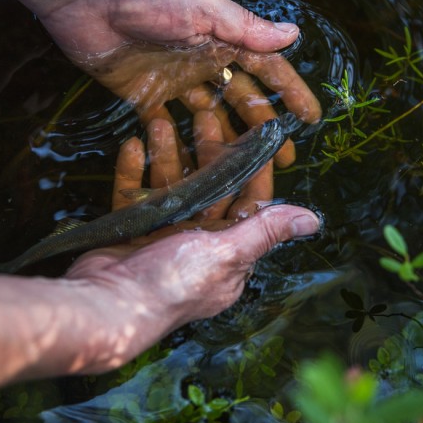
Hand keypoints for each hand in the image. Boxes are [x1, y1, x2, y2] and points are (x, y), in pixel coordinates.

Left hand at [37, 0, 320, 167]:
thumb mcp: (204, 9)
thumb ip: (245, 28)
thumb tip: (294, 34)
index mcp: (222, 38)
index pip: (265, 70)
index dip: (289, 92)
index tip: (311, 119)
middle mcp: (203, 61)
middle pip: (241, 99)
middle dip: (264, 128)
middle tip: (283, 161)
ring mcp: (175, 80)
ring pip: (210, 116)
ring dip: (228, 140)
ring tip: (246, 170)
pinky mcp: (145, 96)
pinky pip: (168, 125)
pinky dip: (181, 142)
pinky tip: (197, 166)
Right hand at [61, 112, 320, 367]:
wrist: (108, 305)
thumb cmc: (173, 283)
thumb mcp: (226, 253)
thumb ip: (265, 231)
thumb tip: (314, 221)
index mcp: (229, 254)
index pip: (249, 203)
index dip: (251, 169)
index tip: (252, 134)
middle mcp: (200, 245)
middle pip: (209, 188)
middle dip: (207, 153)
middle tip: (204, 116)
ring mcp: (163, 237)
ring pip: (171, 186)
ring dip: (167, 155)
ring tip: (161, 121)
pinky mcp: (132, 232)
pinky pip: (135, 195)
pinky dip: (134, 171)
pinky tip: (133, 144)